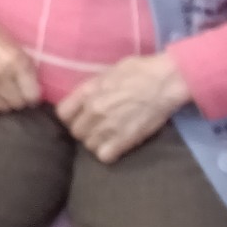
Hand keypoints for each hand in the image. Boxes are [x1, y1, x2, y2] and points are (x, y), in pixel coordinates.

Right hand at [0, 19, 40, 118]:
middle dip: (19, 98)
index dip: (33, 95)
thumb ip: (27, 67)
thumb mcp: (17, 46)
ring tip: (1, 90)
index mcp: (16, 61)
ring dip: (4, 101)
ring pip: (3, 108)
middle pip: (18, 103)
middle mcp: (1, 74)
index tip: (30, 91)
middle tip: (15, 89)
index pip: (32, 95)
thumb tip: (36, 90)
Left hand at [56, 53, 191, 163]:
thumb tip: (85, 97)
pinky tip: (115, 145)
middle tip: (97, 126)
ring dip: (97, 142)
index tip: (79, 116)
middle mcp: (93, 110)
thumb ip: (93, 88)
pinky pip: (104, 156)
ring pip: (89, 145)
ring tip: (108, 136)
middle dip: (85, 130)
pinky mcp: (124, 140)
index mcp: (88, 91)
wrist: (164, 82)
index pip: (62, 113)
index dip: (70, 116)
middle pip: (76, 132)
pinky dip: (108, 153)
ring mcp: (108, 127)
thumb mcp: (108, 72)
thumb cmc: (139, 70)